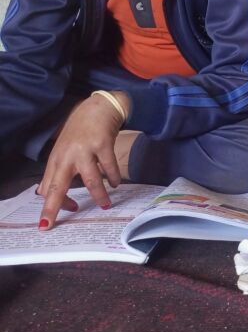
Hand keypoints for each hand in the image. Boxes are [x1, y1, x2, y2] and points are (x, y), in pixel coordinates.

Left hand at [38, 94, 124, 229]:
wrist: (99, 107)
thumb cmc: (81, 130)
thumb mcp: (64, 150)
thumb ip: (57, 170)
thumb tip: (46, 193)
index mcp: (56, 159)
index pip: (47, 187)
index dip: (50, 204)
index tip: (56, 217)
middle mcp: (67, 155)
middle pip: (58, 186)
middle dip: (54, 206)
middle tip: (50, 224)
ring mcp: (85, 149)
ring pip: (90, 180)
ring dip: (99, 195)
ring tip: (105, 204)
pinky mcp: (103, 144)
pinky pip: (109, 167)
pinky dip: (114, 178)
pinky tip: (116, 182)